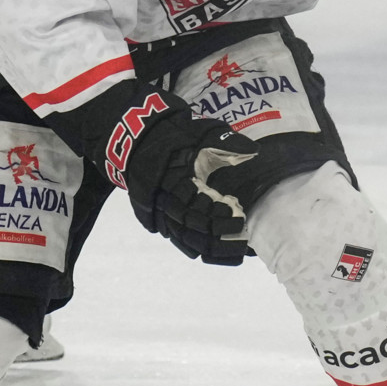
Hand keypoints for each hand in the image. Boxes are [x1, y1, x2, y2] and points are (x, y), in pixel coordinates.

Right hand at [60, 81, 269, 263]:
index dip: (216, 213)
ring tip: (233, 255)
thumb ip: (223, 141)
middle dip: (217, 235)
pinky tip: (208, 254)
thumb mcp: (197, 130)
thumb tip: (253, 150)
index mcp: (172, 178)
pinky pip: (173, 235)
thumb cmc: (169, 131)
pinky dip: (190, 246)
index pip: (195, 204)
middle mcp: (162, 197)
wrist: (133, 132)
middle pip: (190, 226)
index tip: (237, 213)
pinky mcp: (154, 212)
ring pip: (182, 236)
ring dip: (208, 248)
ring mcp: (156, 207)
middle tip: (241, 236)